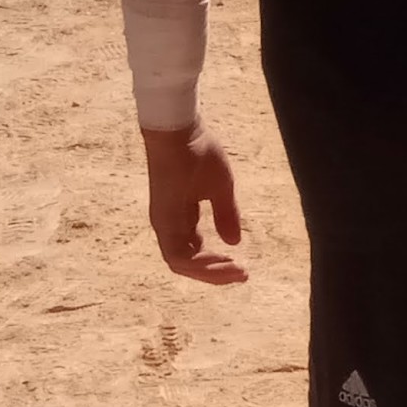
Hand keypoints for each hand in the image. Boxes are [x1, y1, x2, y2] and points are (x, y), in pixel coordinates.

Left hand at [144, 126, 248, 285]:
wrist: (180, 131)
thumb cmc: (199, 152)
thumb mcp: (220, 187)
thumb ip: (226, 215)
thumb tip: (235, 242)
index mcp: (181, 218)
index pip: (194, 252)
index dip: (216, 263)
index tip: (242, 266)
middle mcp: (169, 226)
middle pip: (187, 264)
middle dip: (215, 274)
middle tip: (243, 275)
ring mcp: (164, 224)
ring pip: (181, 264)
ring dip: (209, 272)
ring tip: (236, 270)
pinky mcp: (163, 221)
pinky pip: (177, 255)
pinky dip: (199, 263)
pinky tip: (223, 260)